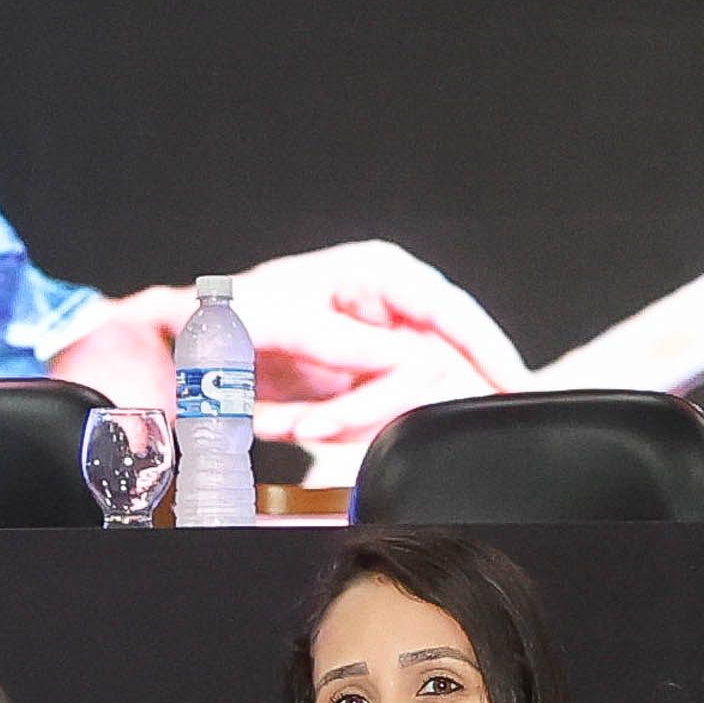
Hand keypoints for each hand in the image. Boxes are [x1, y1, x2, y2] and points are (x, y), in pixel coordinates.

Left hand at [221, 241, 530, 456]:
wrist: (191, 345)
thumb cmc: (229, 309)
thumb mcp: (280, 318)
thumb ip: (342, 340)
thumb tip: (401, 360)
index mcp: (380, 274)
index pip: (452, 312)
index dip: (489, 350)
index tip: (513, 385)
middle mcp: (387, 311)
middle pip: (428, 367)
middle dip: (369, 404)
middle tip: (317, 421)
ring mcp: (376, 353)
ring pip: (398, 405)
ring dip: (337, 421)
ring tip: (285, 417)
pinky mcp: (359, 390)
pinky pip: (366, 423)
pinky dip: (323, 428)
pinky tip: (281, 416)